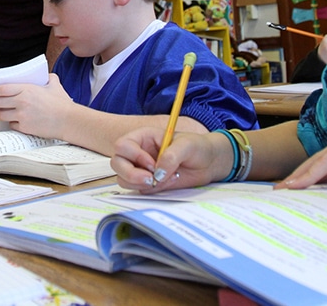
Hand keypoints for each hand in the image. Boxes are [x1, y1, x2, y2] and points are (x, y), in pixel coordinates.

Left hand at [0, 74, 71, 137]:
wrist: (69, 120)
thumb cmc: (63, 104)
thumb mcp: (55, 85)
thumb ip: (48, 77)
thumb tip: (46, 75)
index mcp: (27, 89)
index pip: (1, 89)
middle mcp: (22, 102)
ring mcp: (22, 115)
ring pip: (0, 115)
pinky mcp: (25, 127)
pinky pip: (10, 125)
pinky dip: (9, 124)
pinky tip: (12, 121)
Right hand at [111, 127, 229, 192]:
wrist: (209, 163)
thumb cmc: (198, 147)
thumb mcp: (187, 145)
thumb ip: (172, 155)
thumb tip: (158, 173)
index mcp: (143, 137)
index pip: (123, 145)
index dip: (134, 156)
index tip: (152, 164)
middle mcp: (138, 153)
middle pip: (117, 163)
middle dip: (131, 174)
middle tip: (151, 180)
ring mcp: (141, 169)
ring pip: (123, 179)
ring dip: (139, 184)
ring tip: (162, 181)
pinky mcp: (148, 183)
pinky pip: (137, 190)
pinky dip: (150, 190)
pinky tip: (168, 183)